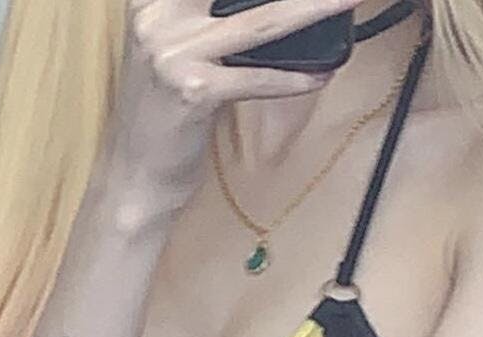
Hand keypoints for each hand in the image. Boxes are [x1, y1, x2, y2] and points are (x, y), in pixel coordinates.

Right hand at [96, 0, 360, 208]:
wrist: (135, 174)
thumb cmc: (163, 114)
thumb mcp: (176, 50)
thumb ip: (208, 20)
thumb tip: (276, 9)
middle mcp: (156, 13)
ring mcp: (172, 51)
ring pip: (260, 22)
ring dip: (311, 9)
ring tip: (347, 0)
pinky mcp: (192, 90)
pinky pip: (257, 78)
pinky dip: (293, 78)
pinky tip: (320, 74)